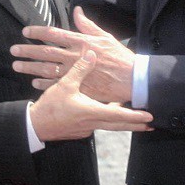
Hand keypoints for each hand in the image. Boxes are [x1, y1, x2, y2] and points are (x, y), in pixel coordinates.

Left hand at [12, 7, 134, 103]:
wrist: (131, 79)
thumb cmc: (120, 57)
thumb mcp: (105, 36)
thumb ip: (87, 25)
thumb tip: (77, 11)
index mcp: (80, 42)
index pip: (53, 34)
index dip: (37, 32)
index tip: (25, 32)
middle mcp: (74, 56)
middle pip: (45, 52)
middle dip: (27, 50)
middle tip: (13, 50)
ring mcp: (74, 72)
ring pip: (46, 69)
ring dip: (29, 67)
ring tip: (16, 65)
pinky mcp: (77, 86)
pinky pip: (55, 85)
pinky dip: (42, 83)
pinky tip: (33, 82)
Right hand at [29, 49, 152, 140]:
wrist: (34, 126)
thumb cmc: (50, 107)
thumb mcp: (65, 85)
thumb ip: (80, 69)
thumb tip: (90, 54)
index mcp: (92, 111)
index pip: (120, 116)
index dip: (135, 116)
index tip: (149, 117)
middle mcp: (93, 123)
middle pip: (119, 125)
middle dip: (136, 124)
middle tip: (150, 124)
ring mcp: (87, 129)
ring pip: (110, 125)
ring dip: (122, 122)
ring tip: (135, 119)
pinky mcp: (80, 131)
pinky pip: (98, 125)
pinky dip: (106, 121)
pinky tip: (107, 114)